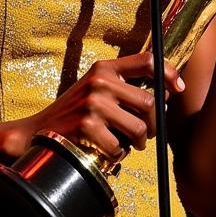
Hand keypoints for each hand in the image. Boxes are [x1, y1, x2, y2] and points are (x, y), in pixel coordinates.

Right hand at [17, 51, 184, 159]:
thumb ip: (124, 85)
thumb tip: (166, 93)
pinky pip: (121, 147)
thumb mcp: (96, 87)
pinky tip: (106, 150)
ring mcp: (93, 103)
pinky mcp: (88, 126)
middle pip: (151, 102)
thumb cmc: (75, 112)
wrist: (38, 131)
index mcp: (105, 68)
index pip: (147, 61)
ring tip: (129, 144)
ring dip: (139, 142)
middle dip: (153, 123)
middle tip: (145, 133)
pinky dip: (117, 155)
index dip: (169, 73)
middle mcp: (100, 81)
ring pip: (140, 127)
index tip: (178, 88)